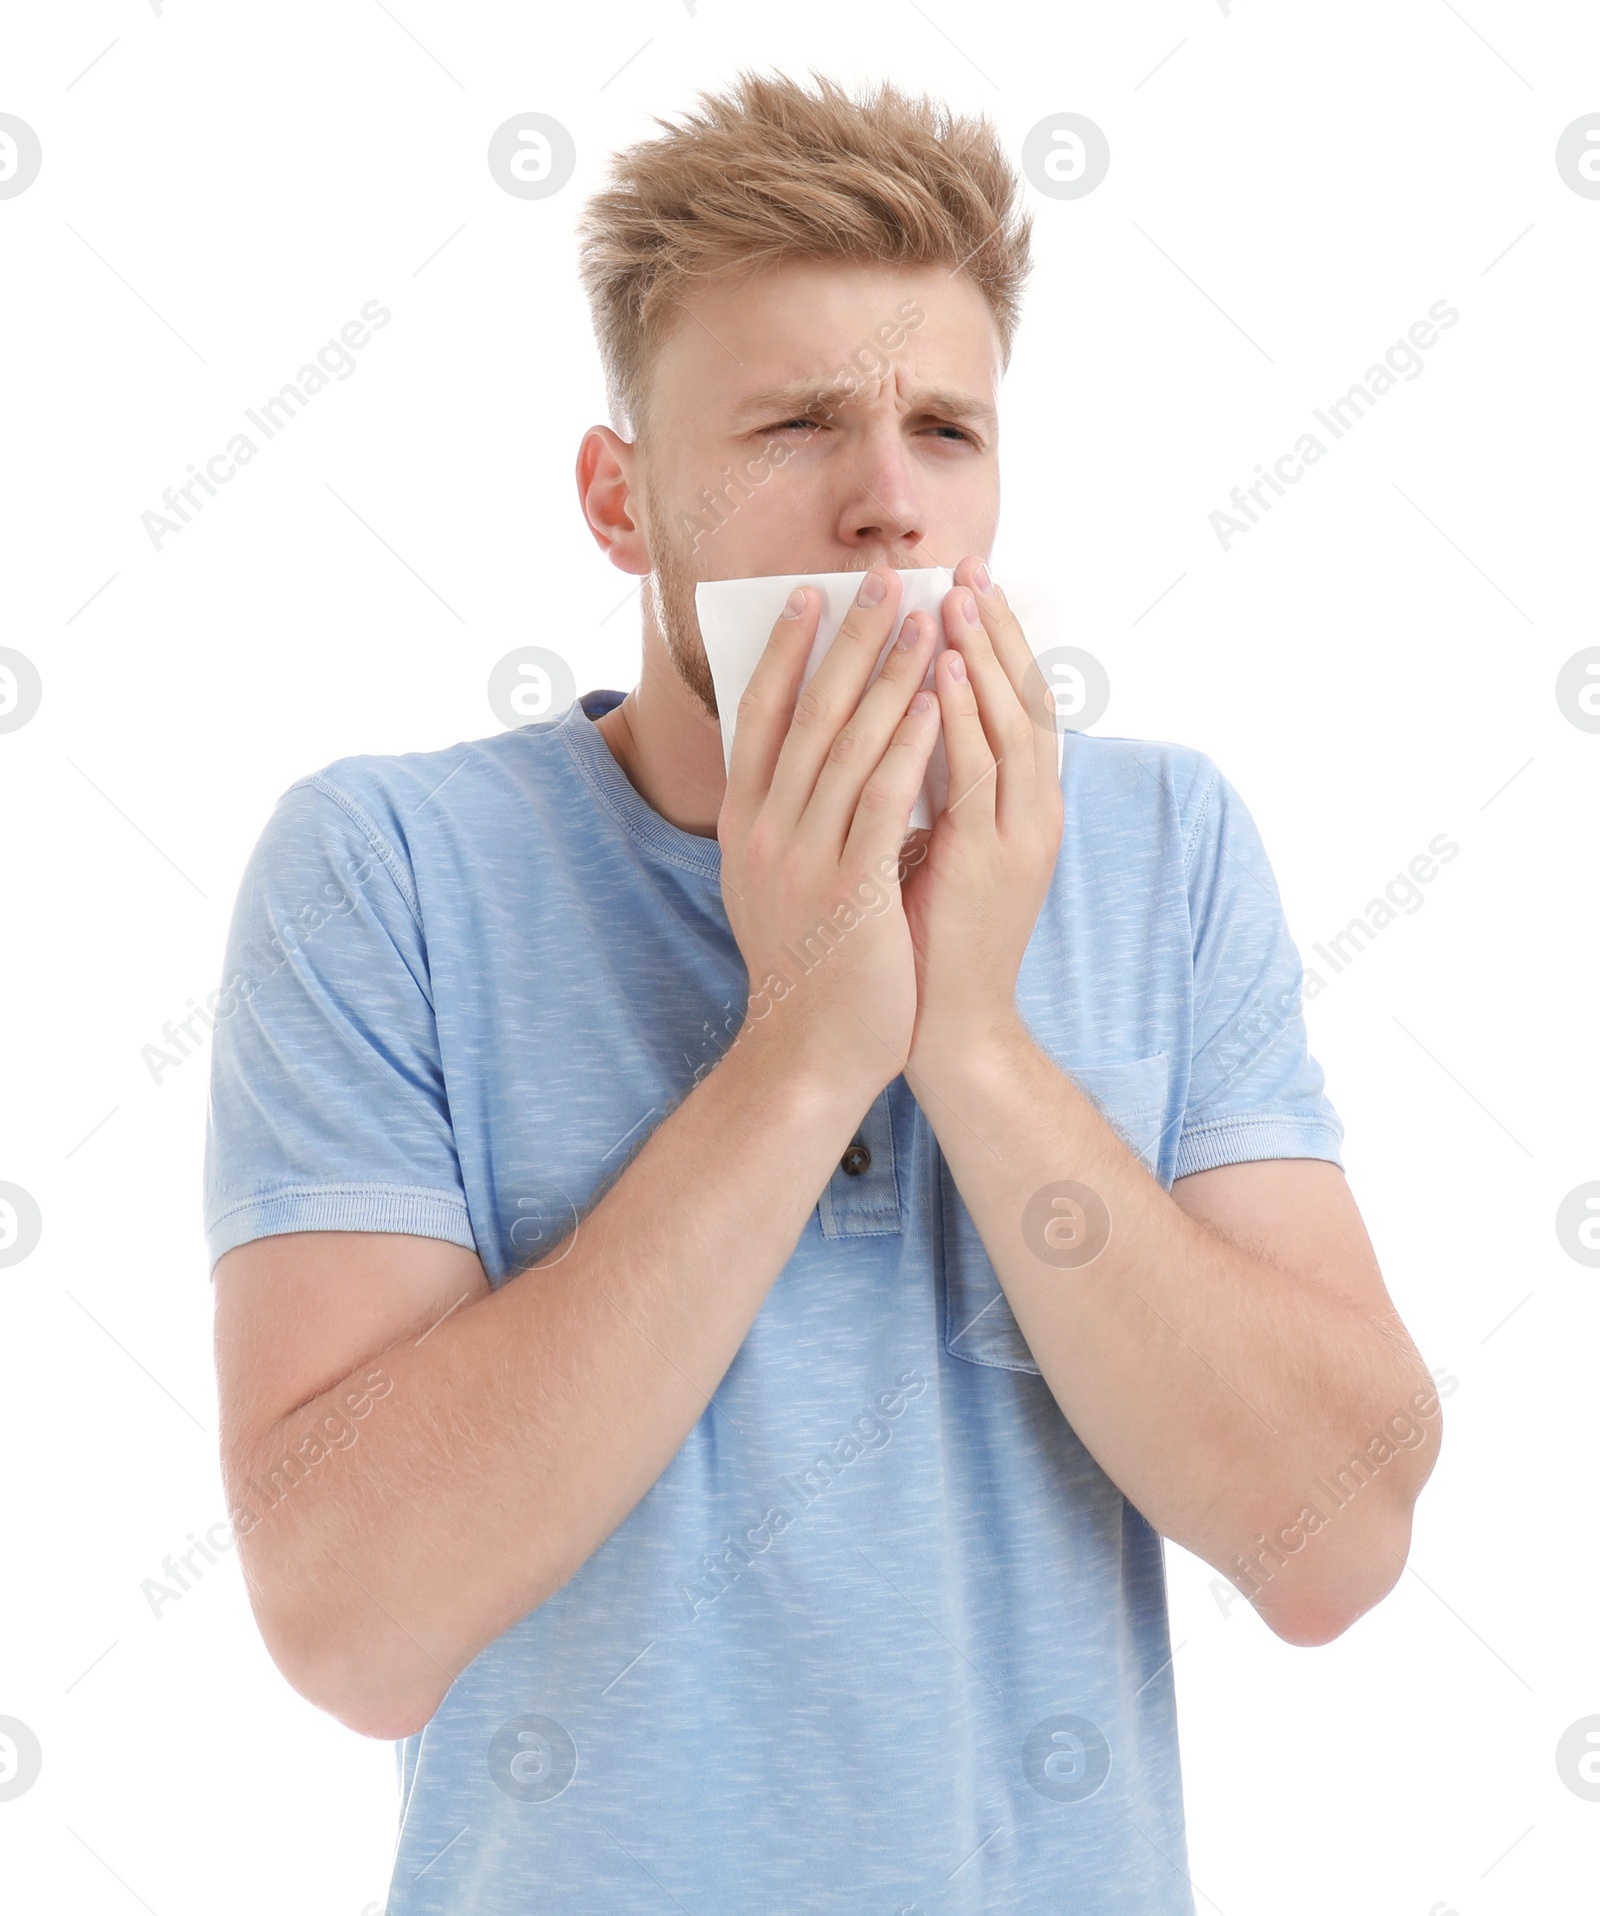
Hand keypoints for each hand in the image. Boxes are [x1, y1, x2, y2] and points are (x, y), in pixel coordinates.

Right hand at [717, 565, 942, 1096]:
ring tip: (924, 619)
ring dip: (889, 675)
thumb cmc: (805, 964)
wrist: (809, 1053)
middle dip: (848, 639)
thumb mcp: (775, 879)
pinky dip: (908, 746)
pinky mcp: (851, 889)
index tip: (810, 594)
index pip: (762, 715)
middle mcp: (766, 831)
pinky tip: (934, 702)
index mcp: (745, 824)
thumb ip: (785, 816)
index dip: (785, 649)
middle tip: (880, 578)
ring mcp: (805, 858)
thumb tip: (803, 754)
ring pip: (849, 745)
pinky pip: (882, 801)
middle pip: (808, 713)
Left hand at [899, 557, 1064, 1069]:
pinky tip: (938, 672)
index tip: (970, 582)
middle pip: (1024, 700)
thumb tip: (898, 723)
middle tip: (971, 563)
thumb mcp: (937, 845)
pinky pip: (976, 775)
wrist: (948, 1027)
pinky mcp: (989, 864)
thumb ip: (933, 787)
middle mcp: (1031, 814)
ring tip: (957, 595)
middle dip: (997, 631)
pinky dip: (961, 718)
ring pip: (1009, 726)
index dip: (997, 643)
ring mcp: (1018, 838)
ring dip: (982, 657)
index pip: (1016, 705)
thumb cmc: (931, 937)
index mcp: (1020, 809)